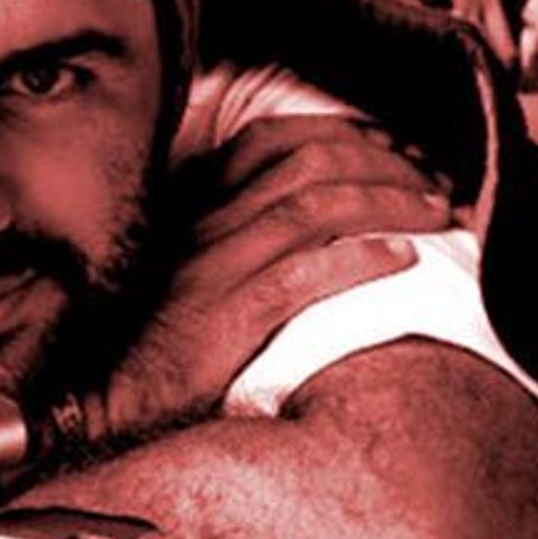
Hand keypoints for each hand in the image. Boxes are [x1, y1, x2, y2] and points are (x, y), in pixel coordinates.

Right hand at [103, 115, 453, 431]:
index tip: (388, 153)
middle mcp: (204, 228)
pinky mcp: (224, 319)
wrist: (103, 401)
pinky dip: (360, 258)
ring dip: (387, 202)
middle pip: (306, 164)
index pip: (271, 141)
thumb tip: (300, 221)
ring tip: (434, 215)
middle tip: (431, 187)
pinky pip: (302, 274)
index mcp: (195, 210)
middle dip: (382, 164)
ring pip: (313, 208)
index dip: (341, 136)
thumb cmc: (150, 345)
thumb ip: (227, 239)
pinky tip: (401, 259)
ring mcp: (212, 270)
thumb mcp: (182, 274)